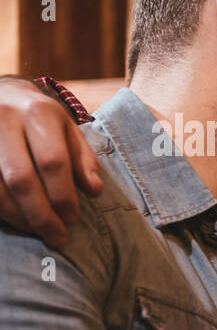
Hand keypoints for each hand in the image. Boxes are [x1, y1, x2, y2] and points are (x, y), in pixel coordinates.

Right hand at [0, 76, 101, 246]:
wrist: (0, 94)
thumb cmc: (40, 118)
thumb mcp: (69, 130)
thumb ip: (83, 160)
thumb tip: (95, 191)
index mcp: (38, 114)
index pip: (52, 162)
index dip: (63, 196)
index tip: (73, 219)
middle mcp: (5, 120)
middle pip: (22, 178)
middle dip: (41, 214)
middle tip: (57, 236)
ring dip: (19, 216)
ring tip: (39, 231)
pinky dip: (1, 209)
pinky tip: (17, 219)